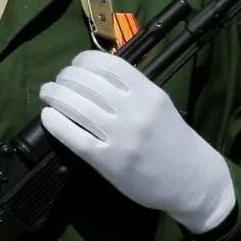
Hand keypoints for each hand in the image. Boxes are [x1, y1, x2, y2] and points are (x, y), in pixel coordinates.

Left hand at [39, 50, 236, 235]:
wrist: (193, 180)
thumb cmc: (174, 141)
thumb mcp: (160, 105)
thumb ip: (132, 90)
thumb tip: (93, 75)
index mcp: (149, 93)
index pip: (107, 64)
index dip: (82, 60)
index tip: (74, 65)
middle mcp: (134, 110)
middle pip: (86, 82)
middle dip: (64, 77)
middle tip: (57, 82)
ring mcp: (120, 136)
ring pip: (75, 105)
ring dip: (54, 95)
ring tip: (48, 94)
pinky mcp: (108, 160)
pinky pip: (74, 136)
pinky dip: (55, 123)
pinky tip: (48, 116)